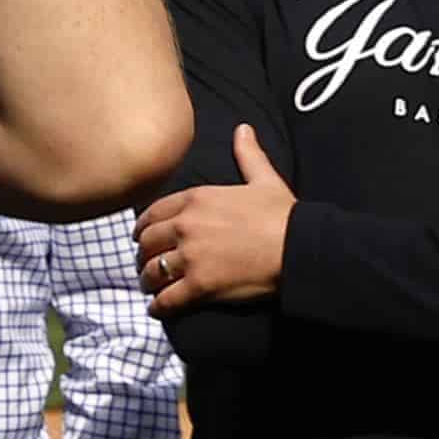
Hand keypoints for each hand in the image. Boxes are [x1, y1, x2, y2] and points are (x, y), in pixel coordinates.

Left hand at [136, 124, 294, 314]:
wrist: (298, 247)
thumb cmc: (283, 215)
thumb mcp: (263, 179)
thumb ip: (247, 155)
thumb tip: (243, 129)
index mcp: (195, 199)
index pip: (152, 213)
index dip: (143, 227)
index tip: (141, 236)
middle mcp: (185, 226)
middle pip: (146, 243)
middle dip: (143, 254)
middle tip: (145, 263)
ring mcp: (190, 257)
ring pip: (152, 271)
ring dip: (148, 280)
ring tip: (150, 287)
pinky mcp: (199, 286)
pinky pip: (167, 299)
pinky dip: (159, 306)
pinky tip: (157, 309)